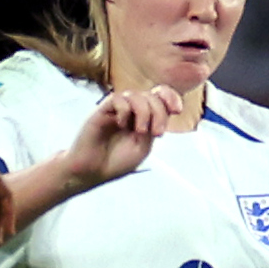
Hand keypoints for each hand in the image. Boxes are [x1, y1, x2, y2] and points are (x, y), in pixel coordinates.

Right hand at [60, 85, 175, 190]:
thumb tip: (161, 109)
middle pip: (152, 95)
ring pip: (136, 95)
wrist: (91, 172)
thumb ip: (153, 127)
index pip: (159, 96)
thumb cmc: (115, 162)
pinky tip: (121, 124)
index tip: (177, 110)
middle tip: (156, 133)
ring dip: (145, 112)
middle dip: (160, 112)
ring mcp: (115, 110)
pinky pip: (117, 99)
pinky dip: (125, 110)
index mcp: (143, 118)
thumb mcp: (144, 146)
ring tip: (140, 132)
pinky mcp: (101, 111)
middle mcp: (130, 111)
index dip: (171, 97)